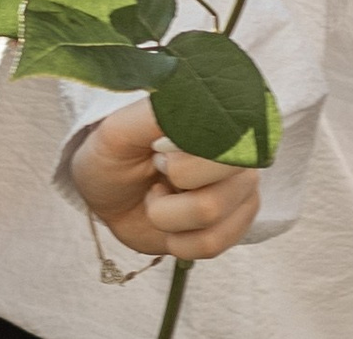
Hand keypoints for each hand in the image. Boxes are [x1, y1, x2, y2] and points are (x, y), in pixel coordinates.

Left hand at [69, 99, 260, 260]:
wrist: (109, 195)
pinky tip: (171, 223)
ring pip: (211, 218)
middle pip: (215, 194)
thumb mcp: (121, 130)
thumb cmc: (114, 155)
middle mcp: (241, 151)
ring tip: (159, 198)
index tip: (157, 153)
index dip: (181, 163)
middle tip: (156, 174)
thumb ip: (159, 116)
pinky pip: (213, 245)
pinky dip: (178, 241)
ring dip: (167, 217)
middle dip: (166, 196)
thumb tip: (197, 106)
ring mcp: (243, 189)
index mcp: (218, 117)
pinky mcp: (237, 223)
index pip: (222, 144)